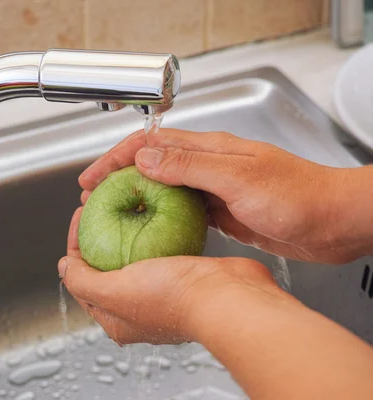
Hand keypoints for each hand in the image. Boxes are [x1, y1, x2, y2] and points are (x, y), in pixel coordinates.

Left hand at [59, 207, 282, 344]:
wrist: (230, 296)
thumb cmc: (174, 298)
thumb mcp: (114, 291)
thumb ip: (82, 281)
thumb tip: (64, 267)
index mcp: (116, 318)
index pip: (81, 277)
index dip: (76, 244)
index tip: (81, 216)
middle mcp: (137, 308)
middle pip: (104, 266)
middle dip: (97, 236)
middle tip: (97, 207)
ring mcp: (161, 291)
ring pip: (132, 256)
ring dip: (124, 231)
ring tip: (121, 205)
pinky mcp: (183, 275)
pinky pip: (158, 248)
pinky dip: (151, 231)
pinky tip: (150, 213)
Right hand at [79, 128, 372, 263]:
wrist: (334, 222)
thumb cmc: (298, 195)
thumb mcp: (238, 177)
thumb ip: (190, 165)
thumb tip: (145, 157)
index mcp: (209, 149)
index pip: (150, 145)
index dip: (115, 158)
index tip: (91, 178)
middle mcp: (208, 165)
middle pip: (151, 165)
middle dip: (118, 179)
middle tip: (92, 199)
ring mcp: (215, 189)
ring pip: (164, 189)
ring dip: (136, 199)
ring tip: (112, 215)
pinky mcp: (223, 212)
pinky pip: (183, 211)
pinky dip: (160, 218)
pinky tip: (150, 231)